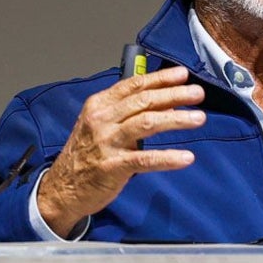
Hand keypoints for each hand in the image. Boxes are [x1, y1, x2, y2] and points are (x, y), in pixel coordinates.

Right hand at [36, 66, 205, 236]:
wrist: (63, 189)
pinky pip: (145, 160)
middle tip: (198, 93)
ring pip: (147, 123)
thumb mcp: (100, 125)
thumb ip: (128, 112)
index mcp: (99, 105)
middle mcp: (102, 120)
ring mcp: (107, 143)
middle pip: (144, 101)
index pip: (133, 85)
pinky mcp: (113, 167)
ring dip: (176, 119)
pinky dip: (168, 158)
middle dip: (174, 95)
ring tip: (198, 118)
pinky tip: (186, 158)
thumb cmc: (86, 154)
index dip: (160, 78)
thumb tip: (166, 104)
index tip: (182, 74)